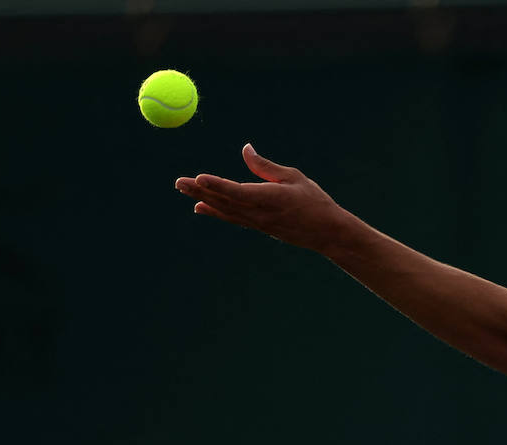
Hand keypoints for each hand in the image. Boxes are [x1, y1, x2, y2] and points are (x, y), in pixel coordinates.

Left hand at [174, 144, 352, 251]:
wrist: (327, 233)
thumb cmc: (314, 201)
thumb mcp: (293, 178)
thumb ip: (265, 166)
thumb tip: (245, 148)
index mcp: (271, 198)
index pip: (238, 191)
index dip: (217, 185)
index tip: (199, 177)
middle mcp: (261, 213)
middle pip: (225, 201)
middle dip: (201, 191)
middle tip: (179, 182)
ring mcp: (258, 222)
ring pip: (226, 210)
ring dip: (203, 199)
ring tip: (184, 189)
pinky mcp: (259, 227)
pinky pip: (232, 218)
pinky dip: (215, 212)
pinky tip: (200, 207)